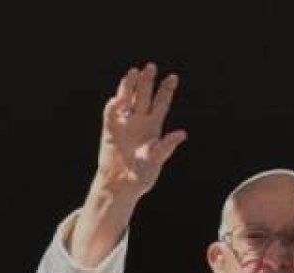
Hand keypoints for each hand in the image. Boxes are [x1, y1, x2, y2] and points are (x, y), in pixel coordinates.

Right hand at [94, 62, 186, 200]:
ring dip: (129, 86)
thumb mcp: (156, 160)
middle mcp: (139, 121)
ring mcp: (124, 123)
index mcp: (154, 127)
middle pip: (144, 96)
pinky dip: (114, 105)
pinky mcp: (110, 129)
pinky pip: (111, 112)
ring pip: (127, 99)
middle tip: (151, 67)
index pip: (161, 103)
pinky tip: (118, 99)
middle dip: (147, 81)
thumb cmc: (142, 174)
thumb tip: (182, 134)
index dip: (167, 90)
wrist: (120, 183)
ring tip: (133, 72)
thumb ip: (166, 146)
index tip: (173, 77)